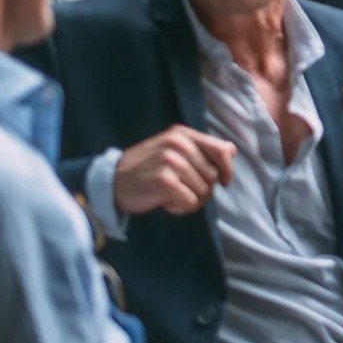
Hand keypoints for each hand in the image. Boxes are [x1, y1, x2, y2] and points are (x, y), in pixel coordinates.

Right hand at [113, 124, 235, 215]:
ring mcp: (170, 161)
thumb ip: (201, 149)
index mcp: (183, 134)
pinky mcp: (164, 180)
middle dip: (204, 190)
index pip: (221, 150)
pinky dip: (181, 208)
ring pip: (203, 191)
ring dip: (191, 201)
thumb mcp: (173, 150)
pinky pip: (190, 202)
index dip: (227, 169)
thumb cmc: (145, 168)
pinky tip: (167, 203)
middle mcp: (178, 144)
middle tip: (184, 193)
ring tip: (173, 197)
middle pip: (213, 176)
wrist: (110, 182)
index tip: (223, 182)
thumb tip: (232, 151)